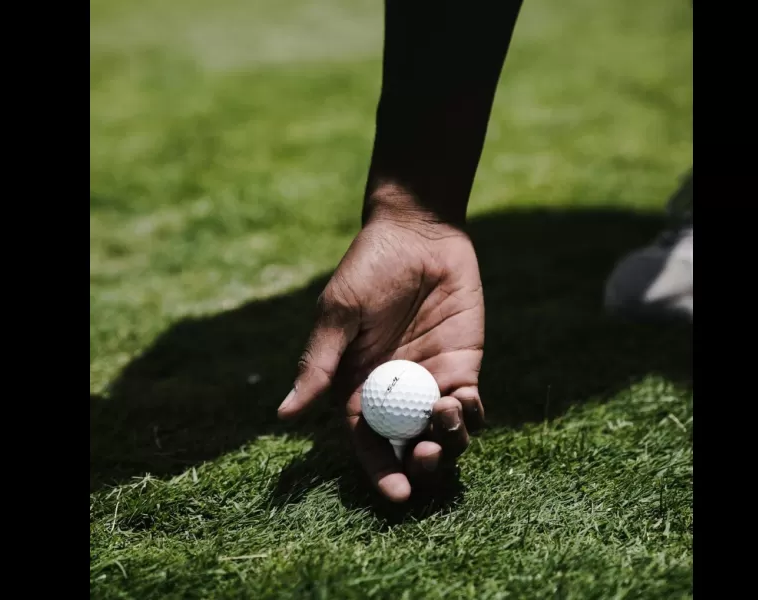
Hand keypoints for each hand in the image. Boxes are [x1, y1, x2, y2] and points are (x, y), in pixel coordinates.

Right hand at [277, 215, 484, 501]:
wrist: (418, 233)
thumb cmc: (368, 268)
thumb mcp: (339, 314)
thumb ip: (319, 365)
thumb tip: (285, 414)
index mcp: (356, 389)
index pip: (367, 443)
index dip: (380, 472)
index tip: (396, 494)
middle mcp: (394, 395)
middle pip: (408, 449)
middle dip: (419, 466)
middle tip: (423, 457)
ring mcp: (430, 383)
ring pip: (443, 435)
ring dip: (447, 441)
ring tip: (444, 415)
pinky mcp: (463, 366)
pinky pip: (471, 407)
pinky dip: (470, 415)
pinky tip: (463, 401)